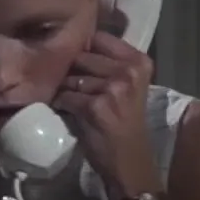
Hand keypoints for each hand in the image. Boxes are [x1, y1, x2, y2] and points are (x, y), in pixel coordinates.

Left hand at [52, 31, 157, 196]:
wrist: (130, 162)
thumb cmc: (127, 124)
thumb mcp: (128, 87)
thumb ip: (110, 64)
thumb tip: (74, 44)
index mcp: (139, 62)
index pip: (100, 38)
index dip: (82, 46)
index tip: (73, 54)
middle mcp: (128, 72)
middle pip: (83, 56)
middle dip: (69, 69)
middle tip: (67, 82)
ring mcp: (112, 88)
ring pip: (71, 78)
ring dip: (63, 88)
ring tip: (67, 98)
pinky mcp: (95, 106)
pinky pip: (66, 97)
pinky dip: (60, 103)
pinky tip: (64, 109)